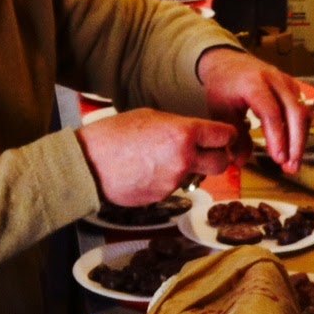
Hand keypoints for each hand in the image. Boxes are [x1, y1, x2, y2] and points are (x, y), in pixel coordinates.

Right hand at [76, 108, 241, 205]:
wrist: (88, 163)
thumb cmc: (115, 134)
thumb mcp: (152, 117)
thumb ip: (179, 126)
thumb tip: (196, 134)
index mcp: (184, 133)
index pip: (225, 135)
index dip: (225, 135)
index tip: (222, 135)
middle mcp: (184, 159)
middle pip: (221, 163)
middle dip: (216, 157)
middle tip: (205, 151)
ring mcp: (174, 181)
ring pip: (197, 176)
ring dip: (189, 169)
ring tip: (163, 159)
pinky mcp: (163, 196)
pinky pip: (175, 187)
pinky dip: (168, 180)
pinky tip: (149, 171)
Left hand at [197, 48, 308, 172]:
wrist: (227, 61)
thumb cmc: (222, 86)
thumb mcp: (220, 111)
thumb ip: (233, 136)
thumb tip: (241, 161)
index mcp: (253, 83)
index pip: (271, 112)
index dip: (277, 137)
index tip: (278, 159)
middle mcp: (274, 80)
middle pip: (295, 111)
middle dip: (296, 143)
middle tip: (291, 167)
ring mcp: (286, 81)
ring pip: (303, 111)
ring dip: (301, 139)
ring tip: (292, 163)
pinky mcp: (293, 87)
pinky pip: (303, 109)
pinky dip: (301, 130)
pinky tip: (293, 148)